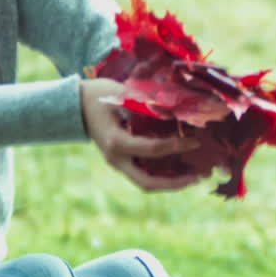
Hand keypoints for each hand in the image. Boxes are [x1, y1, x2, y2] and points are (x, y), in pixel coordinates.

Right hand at [79, 78, 202, 191]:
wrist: (75, 104)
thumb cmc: (99, 94)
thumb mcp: (123, 94)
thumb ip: (149, 102)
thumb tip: (180, 106)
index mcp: (116, 142)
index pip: (152, 149)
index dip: (177, 146)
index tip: (196, 142)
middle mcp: (116, 159)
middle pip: (148, 183)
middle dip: (176, 183)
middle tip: (200, 176)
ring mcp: (118, 163)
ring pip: (147, 183)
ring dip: (171, 182)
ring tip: (196, 175)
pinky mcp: (121, 161)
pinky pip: (144, 174)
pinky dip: (163, 174)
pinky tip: (180, 168)